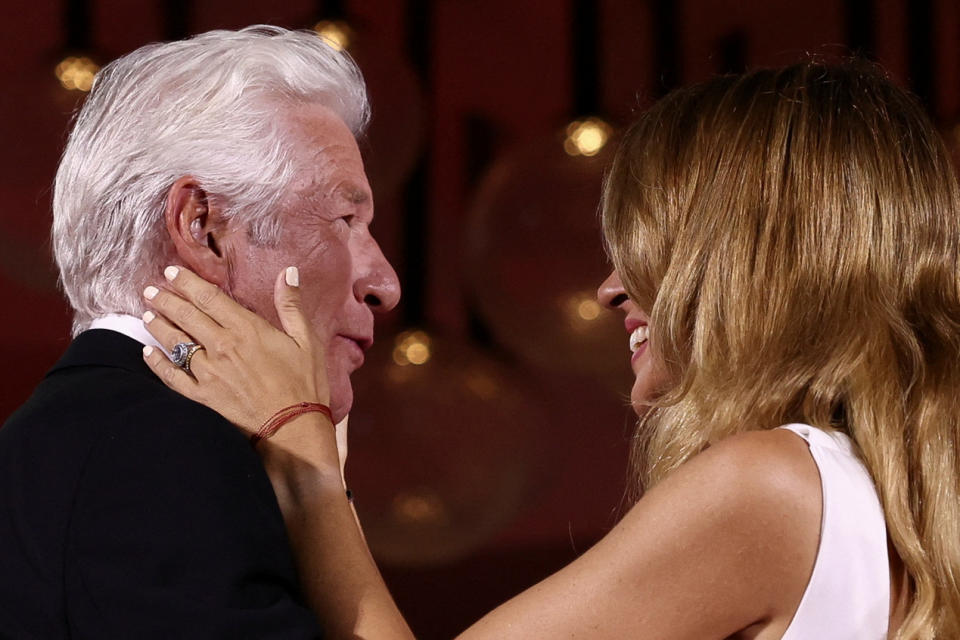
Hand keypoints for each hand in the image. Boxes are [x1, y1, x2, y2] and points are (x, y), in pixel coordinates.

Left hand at [140, 265, 328, 436]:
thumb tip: (289, 272)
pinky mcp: (202, 397)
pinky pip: (171, 377)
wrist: (293, 431)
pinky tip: (146, 353)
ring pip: (174, 343)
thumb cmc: (304, 385)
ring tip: (147, 315)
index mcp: (247, 330)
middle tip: (151, 289)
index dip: (188, 282)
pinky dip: (156, 364)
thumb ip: (291, 306)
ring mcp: (208, 373)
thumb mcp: (307, 341)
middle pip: (186, 316)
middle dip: (166, 299)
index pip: (209, 298)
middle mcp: (222, 347)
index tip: (172, 271)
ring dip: (158, 326)